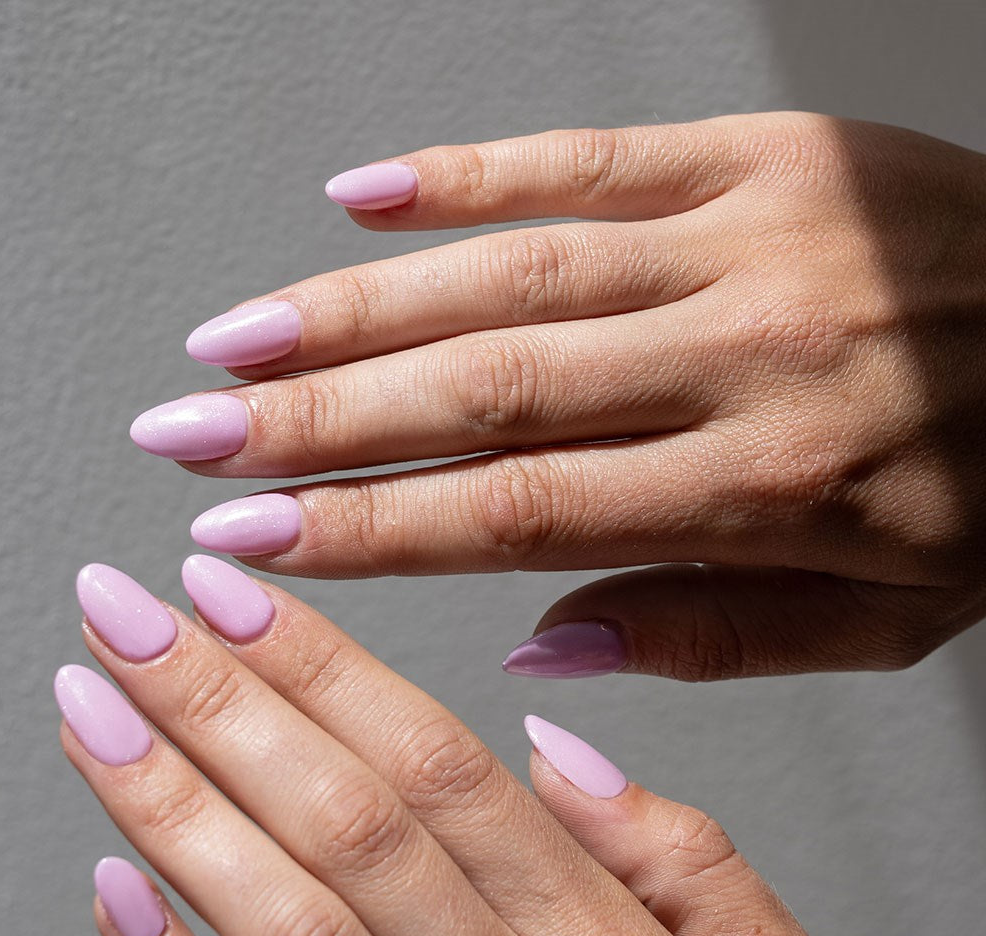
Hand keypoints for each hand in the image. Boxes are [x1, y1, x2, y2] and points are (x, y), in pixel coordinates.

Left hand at [58, 558, 855, 935]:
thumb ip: (685, 859)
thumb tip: (557, 745)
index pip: (436, 767)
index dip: (324, 668)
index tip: (233, 590)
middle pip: (345, 823)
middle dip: (221, 704)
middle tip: (128, 610)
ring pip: (284, 924)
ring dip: (172, 805)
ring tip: (91, 702)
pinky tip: (112, 884)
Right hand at [130, 112, 985, 678]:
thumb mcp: (887, 619)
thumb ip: (707, 635)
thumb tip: (537, 643)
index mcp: (771, 485)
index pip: (515, 514)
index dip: (363, 528)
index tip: (250, 538)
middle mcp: (741, 354)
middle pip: (483, 391)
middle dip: (312, 420)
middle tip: (188, 435)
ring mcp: (743, 237)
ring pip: (510, 273)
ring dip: (354, 306)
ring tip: (236, 340)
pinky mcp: (755, 154)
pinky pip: (587, 153)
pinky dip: (466, 176)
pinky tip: (366, 200)